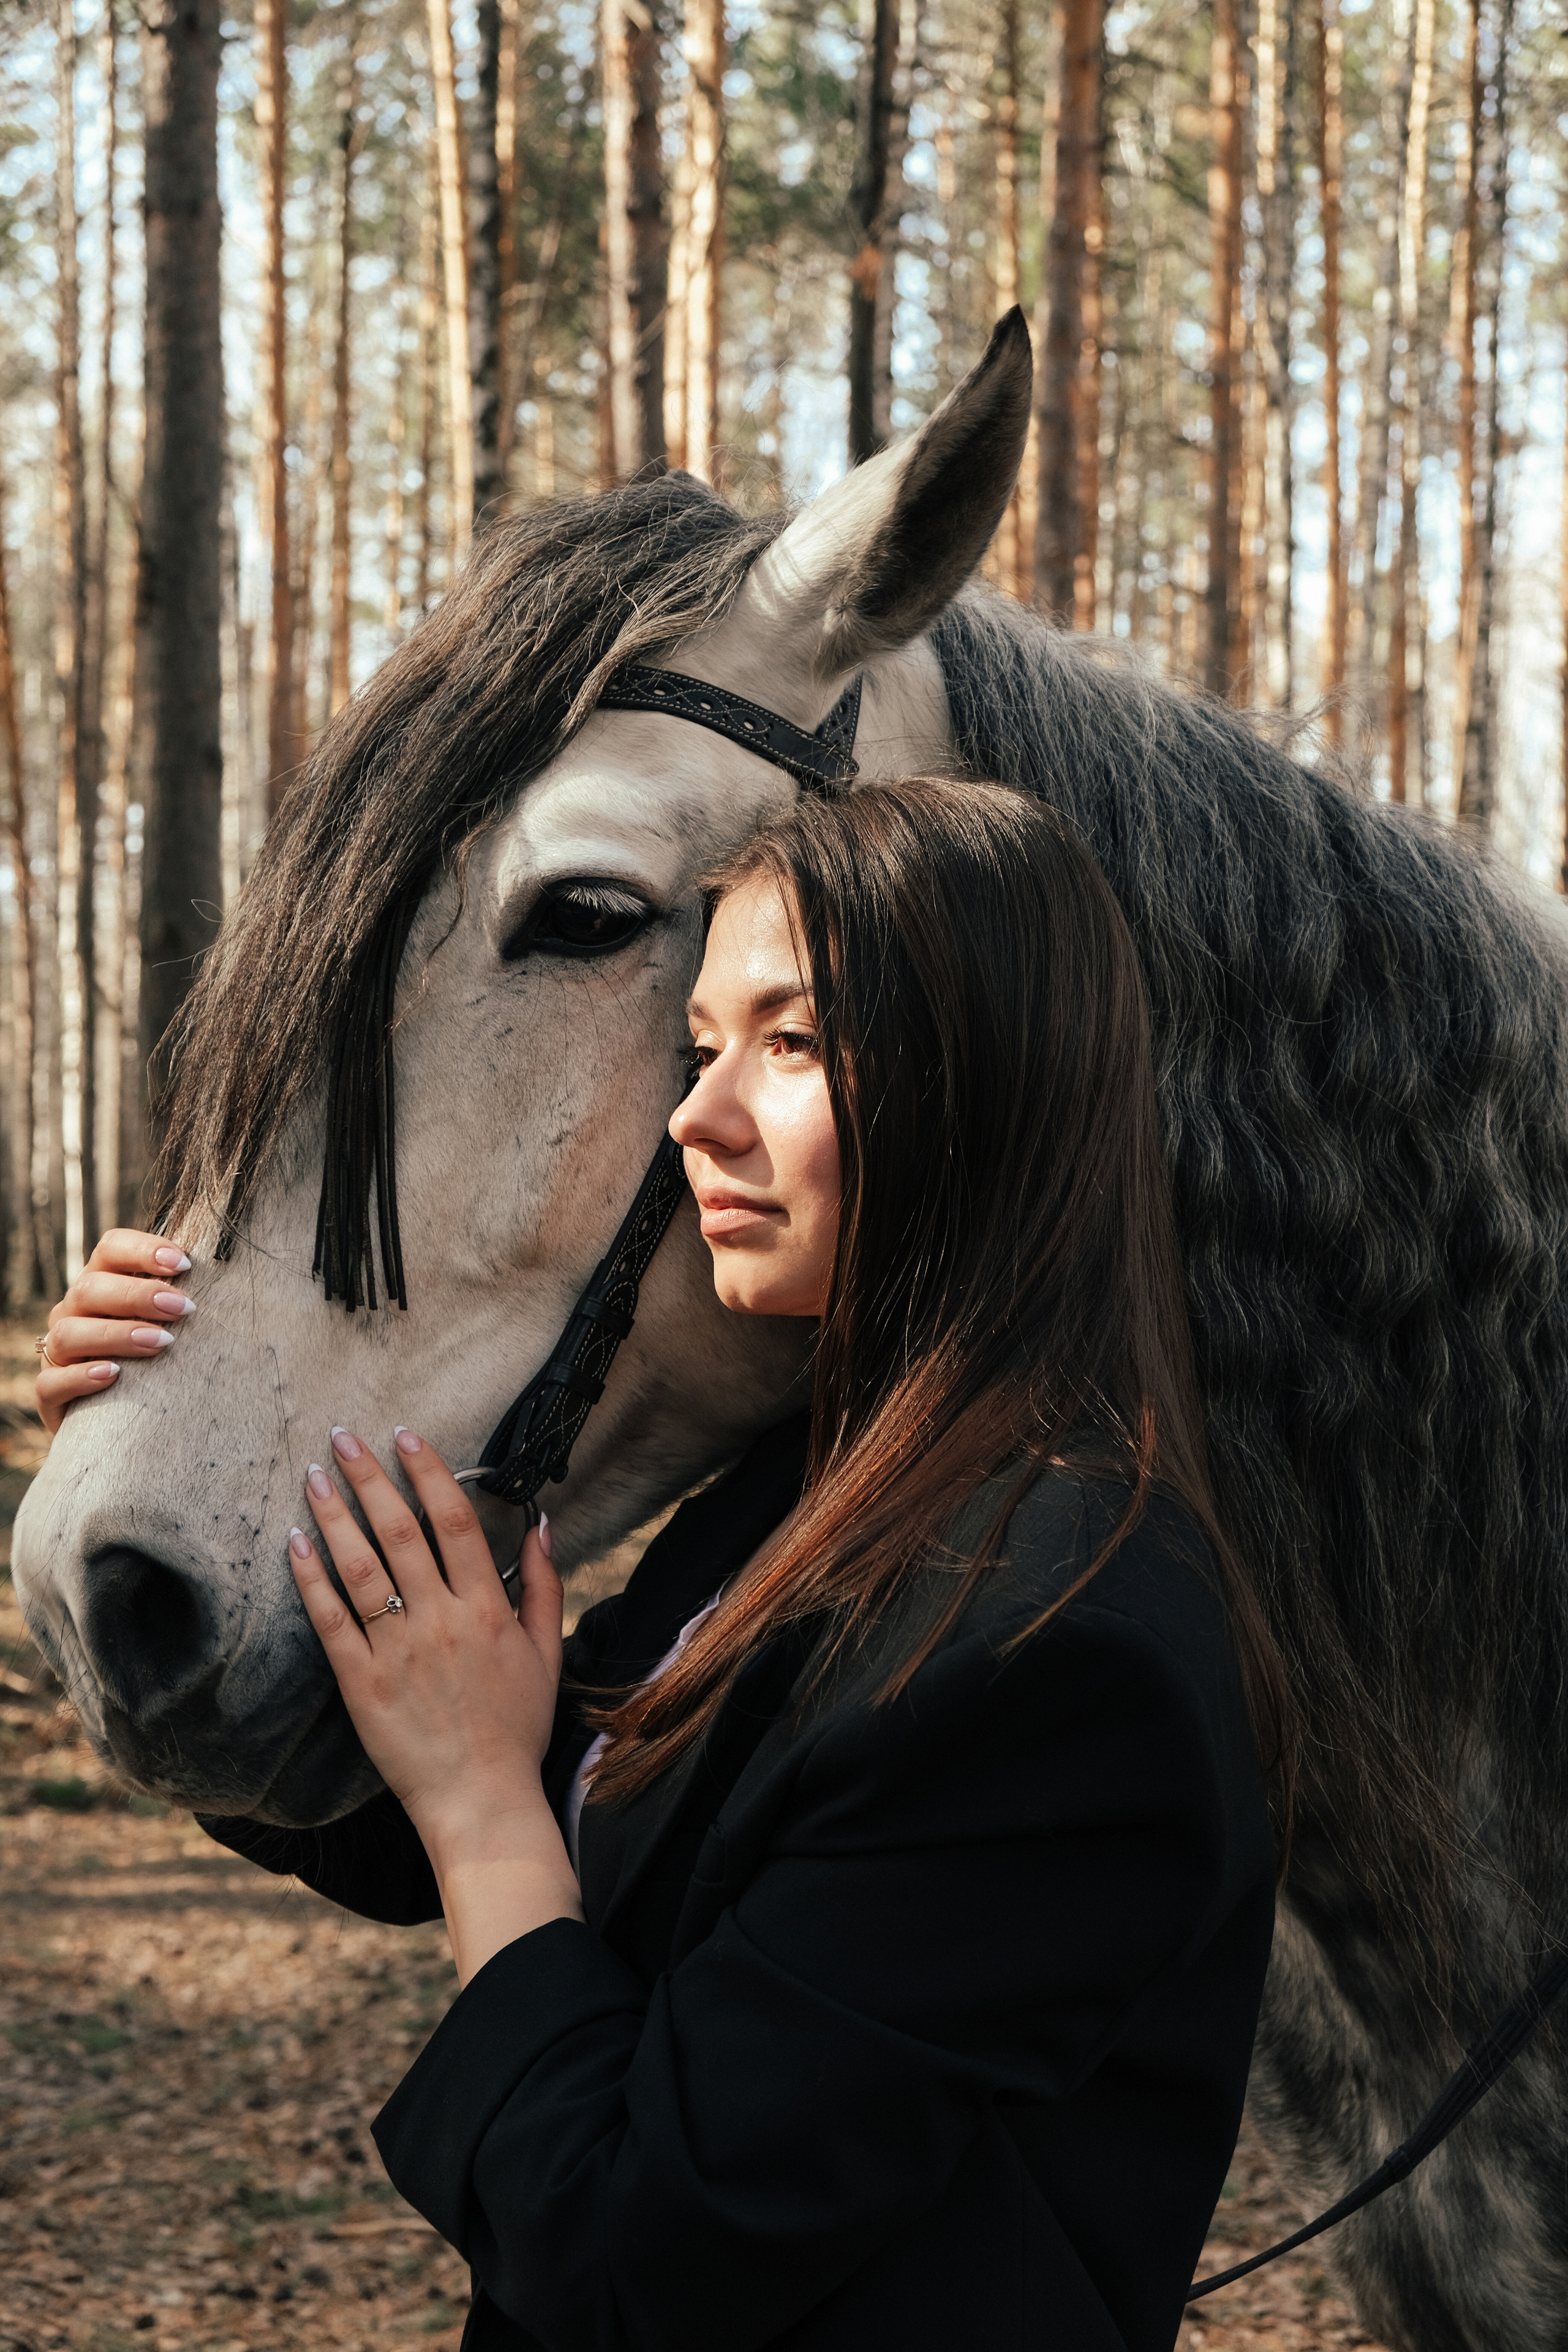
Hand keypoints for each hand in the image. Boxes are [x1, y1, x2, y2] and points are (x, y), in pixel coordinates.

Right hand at [35, 1229, 196, 1434]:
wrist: (122, 1420)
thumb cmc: (156, 1358)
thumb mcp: (167, 1322)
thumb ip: (181, 1298)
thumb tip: (232, 1274)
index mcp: (101, 1283)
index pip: (110, 1248)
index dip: (143, 1250)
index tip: (184, 1263)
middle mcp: (72, 1312)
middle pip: (90, 1288)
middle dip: (139, 1295)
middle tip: (183, 1308)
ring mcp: (56, 1354)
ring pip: (69, 1334)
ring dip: (118, 1335)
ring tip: (162, 1342)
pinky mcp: (49, 1396)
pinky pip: (51, 1382)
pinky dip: (82, 1377)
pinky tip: (115, 1375)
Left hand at [290, 1426, 582, 1983]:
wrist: (482, 1800)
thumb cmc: (517, 1729)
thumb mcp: (548, 1653)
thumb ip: (546, 1585)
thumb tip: (542, 1524)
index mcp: (487, 1608)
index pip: (454, 1521)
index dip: (428, 1473)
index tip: (406, 1437)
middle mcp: (441, 1619)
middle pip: (400, 1531)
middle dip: (370, 1477)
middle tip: (343, 1436)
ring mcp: (397, 1651)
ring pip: (360, 1567)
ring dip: (335, 1514)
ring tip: (314, 1474)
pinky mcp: (360, 1684)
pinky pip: (330, 1620)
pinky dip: (311, 1578)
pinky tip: (295, 1541)